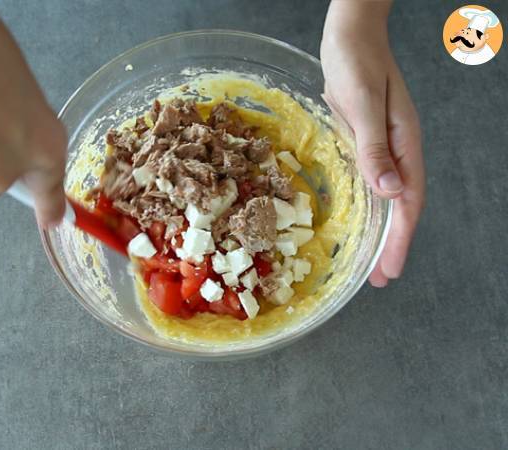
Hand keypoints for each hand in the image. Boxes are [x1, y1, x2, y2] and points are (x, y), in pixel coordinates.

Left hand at [320, 1, 424, 286]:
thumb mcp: (364, 105)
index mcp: (404, 144)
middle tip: (381, 280)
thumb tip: (390, 193)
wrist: (349, 37)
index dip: (399, 239)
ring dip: (380, 230)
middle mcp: (398, 150)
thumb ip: (375, 149)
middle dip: (392, 244)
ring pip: (386, 198)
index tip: (389, 270)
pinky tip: (361, 221)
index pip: (407, 202)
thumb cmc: (357, 64)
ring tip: (372, 262)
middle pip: (400, 206)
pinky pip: (371, 183)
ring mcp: (382, 147)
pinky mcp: (365, 143)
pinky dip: (368, 207)